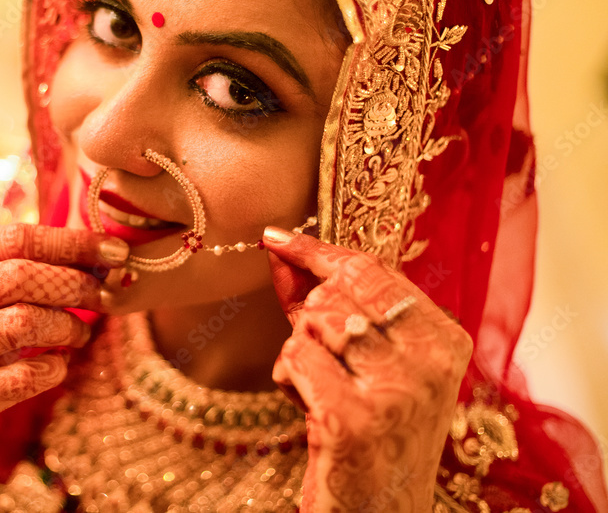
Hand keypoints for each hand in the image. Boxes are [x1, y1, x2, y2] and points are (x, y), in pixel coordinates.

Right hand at [0, 223, 128, 491]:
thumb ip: (7, 269)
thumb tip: (90, 256)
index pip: (13, 239)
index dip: (70, 242)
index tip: (113, 251)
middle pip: (16, 277)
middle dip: (73, 283)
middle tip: (103, 295)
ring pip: (19, 325)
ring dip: (66, 327)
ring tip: (79, 333)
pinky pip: (15, 380)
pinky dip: (49, 370)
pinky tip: (58, 366)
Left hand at [263, 228, 471, 512]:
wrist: (378, 512)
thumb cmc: (368, 433)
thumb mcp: (361, 362)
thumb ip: (323, 302)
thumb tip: (280, 248)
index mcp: (444, 339)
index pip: (371, 270)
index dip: (317, 251)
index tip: (278, 238)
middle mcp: (429, 361)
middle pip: (335, 294)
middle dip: (309, 323)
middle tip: (326, 366)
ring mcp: (395, 389)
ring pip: (312, 324)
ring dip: (299, 355)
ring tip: (324, 393)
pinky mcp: (352, 418)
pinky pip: (294, 359)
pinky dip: (287, 380)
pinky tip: (310, 410)